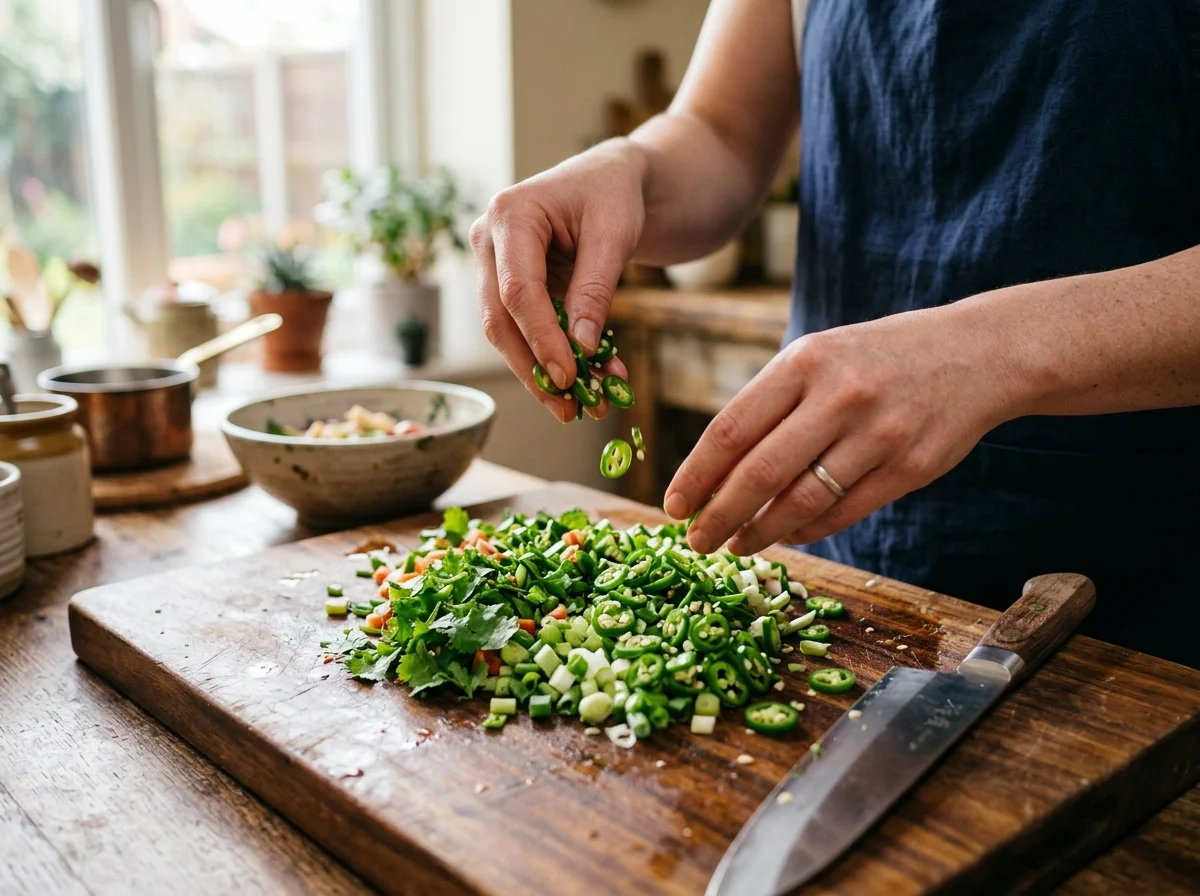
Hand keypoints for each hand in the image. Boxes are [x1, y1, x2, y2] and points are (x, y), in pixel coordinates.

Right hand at [470, 140, 645, 421]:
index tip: (568, 377)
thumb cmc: (613, 194)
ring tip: (581, 405)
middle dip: (534, 369)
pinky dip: (555, 356)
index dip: (541, 339)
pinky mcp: (510, 286)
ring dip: (543, 372)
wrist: (611, 181)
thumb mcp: (614, 236)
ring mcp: (494, 265)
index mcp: (510, 215)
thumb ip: (595, 290)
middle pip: (500, 319)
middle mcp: (489, 241)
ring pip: (507, 333)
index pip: (517, 291)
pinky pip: (526, 330)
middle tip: (568, 409)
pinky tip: (588, 380)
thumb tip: (582, 348)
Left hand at [662, 305, 1017, 554]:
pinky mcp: (910, 468)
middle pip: (760, 472)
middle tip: (696, 541)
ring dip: (760, 532)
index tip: (674, 505)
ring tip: (736, 544)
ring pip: (801, 501)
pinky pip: (844, 513)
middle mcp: (839, 397)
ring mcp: (878, 434)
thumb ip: (771, 408)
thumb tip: (714, 474)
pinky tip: (787, 535)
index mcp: (804, 362)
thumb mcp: (819, 358)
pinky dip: (807, 530)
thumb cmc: (876, 359)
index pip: (732, 429)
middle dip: (719, 515)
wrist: (976, 354)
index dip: (696, 474)